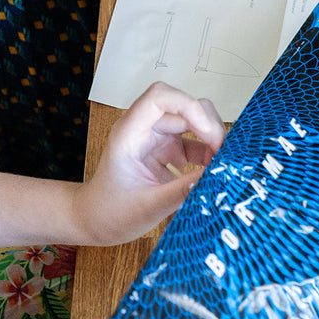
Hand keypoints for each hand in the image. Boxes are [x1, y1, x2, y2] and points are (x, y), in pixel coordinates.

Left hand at [72, 81, 224, 244]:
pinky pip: (194, 142)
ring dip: (211, 139)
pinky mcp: (166, 150)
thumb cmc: (111, 212)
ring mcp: (156, 138)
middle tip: (222, 154)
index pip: (160, 97)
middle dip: (208, 126)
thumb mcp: (148, 207)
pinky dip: (208, 153)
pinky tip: (214, 171)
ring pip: (193, 121)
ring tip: (221, 164)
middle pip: (183, 106)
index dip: (188, 106)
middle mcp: (144, 129)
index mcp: (129, 134)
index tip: (208, 132)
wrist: (96, 220)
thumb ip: (182, 191)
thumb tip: (217, 177)